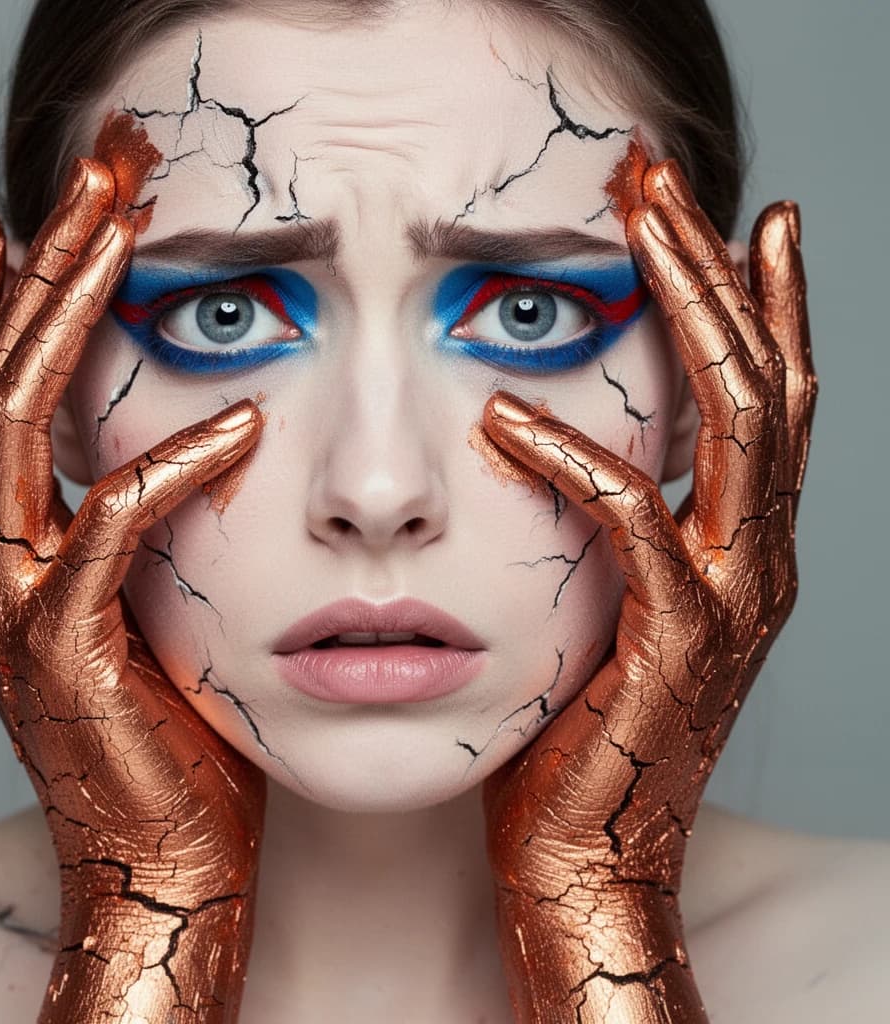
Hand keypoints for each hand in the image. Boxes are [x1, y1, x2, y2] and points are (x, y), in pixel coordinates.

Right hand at [0, 158, 264, 1021]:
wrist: (162, 860)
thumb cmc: (172, 732)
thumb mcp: (149, 606)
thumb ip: (144, 525)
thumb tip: (190, 437)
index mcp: (13, 545)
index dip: (14, 288)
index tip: (59, 203)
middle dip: (38, 262)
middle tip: (92, 166)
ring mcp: (14, 606)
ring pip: (13, 428)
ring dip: (63, 317)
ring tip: (113, 229)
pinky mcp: (66, 657)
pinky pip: (110, 537)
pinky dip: (169, 470)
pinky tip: (238, 420)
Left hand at [480, 160, 816, 1020]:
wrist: (584, 859)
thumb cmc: (573, 731)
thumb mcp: (599, 607)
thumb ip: (601, 528)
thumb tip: (552, 439)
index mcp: (733, 545)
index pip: (757, 392)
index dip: (743, 295)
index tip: (704, 211)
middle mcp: (753, 558)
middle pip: (762, 376)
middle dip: (717, 266)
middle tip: (664, 172)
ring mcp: (728, 601)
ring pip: (737, 423)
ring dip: (692, 312)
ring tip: (640, 224)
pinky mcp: (673, 646)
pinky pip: (633, 527)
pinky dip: (575, 460)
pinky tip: (505, 410)